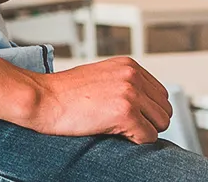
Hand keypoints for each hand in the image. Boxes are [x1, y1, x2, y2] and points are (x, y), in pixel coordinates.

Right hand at [24, 57, 173, 143]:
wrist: (42, 98)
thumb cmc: (64, 92)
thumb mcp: (100, 77)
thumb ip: (124, 84)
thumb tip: (144, 104)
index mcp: (129, 65)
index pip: (161, 94)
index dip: (147, 110)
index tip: (128, 115)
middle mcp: (133, 76)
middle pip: (164, 109)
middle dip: (148, 121)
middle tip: (123, 125)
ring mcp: (130, 93)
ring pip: (161, 124)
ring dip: (143, 131)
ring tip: (117, 127)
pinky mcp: (126, 112)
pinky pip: (148, 137)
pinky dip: (135, 141)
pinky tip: (113, 133)